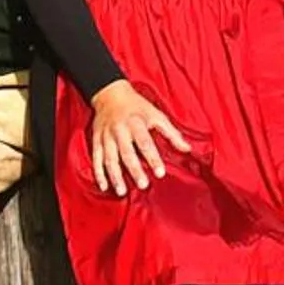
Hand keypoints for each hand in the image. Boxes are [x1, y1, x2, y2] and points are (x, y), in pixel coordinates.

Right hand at [87, 81, 190, 196]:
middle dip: (134, 170)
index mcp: (136, 123)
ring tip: (122, 191)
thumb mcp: (156, 114)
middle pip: (127, 153)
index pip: (145, 143)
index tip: (160, 173)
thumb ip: (171, 133)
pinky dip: (99, 173)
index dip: (153, 158)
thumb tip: (187, 149)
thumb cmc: (137, 106)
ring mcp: (106, 136)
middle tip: (143, 185)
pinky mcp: (96, 140)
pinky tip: (105, 186)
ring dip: (115, 176)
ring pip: (109, 159)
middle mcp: (120, 130)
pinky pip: (96, 159)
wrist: (110, 93)